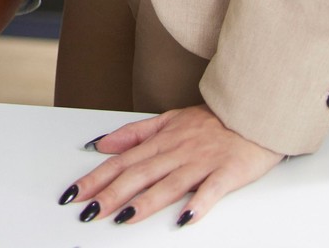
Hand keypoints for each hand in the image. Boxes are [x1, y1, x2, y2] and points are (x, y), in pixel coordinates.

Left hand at [60, 105, 281, 226]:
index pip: (120, 162)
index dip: (96, 178)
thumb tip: (101, 144)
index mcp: (160, 140)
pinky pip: (212, 190)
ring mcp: (202, 162)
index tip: (74, 194)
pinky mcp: (228, 172)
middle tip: (88, 211)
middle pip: (138, 174)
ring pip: (169, 184)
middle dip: (111, 193)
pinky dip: (199, 203)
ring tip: (124, 217)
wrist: (253, 111)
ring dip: (146, 201)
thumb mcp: (168, 119)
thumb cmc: (212, 120)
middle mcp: (176, 151)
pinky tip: (185, 217)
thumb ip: (134, 133)